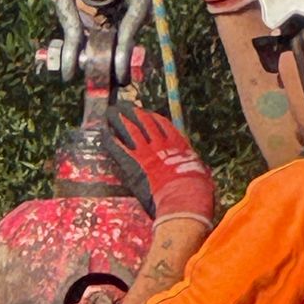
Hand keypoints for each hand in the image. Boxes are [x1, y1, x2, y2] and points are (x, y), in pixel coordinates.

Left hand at [102, 104, 214, 221]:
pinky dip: (110, 139)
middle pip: (144, 122)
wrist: (183, 195)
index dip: (152, 117)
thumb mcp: (199, 172)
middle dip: (133, 113)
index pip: (163, 124)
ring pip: (130, 130)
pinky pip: (118, 147)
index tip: (146, 113)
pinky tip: (104, 133)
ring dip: (119, 120)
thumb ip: (193, 166)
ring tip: (111, 113)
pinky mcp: (133, 164)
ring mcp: (145, 153)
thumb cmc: (195, 188)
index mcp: (177, 144)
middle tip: (124, 108)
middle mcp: (160, 144)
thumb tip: (199, 169)